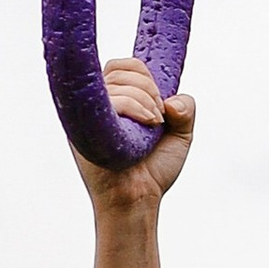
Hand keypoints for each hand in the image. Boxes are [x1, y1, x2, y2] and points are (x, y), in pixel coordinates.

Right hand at [74, 58, 196, 207]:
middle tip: (159, 117)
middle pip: (119, 69)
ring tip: (154, 125)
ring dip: (145, 99)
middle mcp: (99, 105)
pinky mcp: (83, 126)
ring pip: (116, 82)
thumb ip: (185, 110)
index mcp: (116, 101)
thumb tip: (171, 101)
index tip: (162, 104)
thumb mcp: (180, 136)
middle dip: (148, 87)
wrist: (138, 200)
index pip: (124, 67)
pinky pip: (111, 99)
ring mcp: (89, 115)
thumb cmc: (153, 172)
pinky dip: (135, 106)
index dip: (145, 75)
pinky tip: (149, 123)